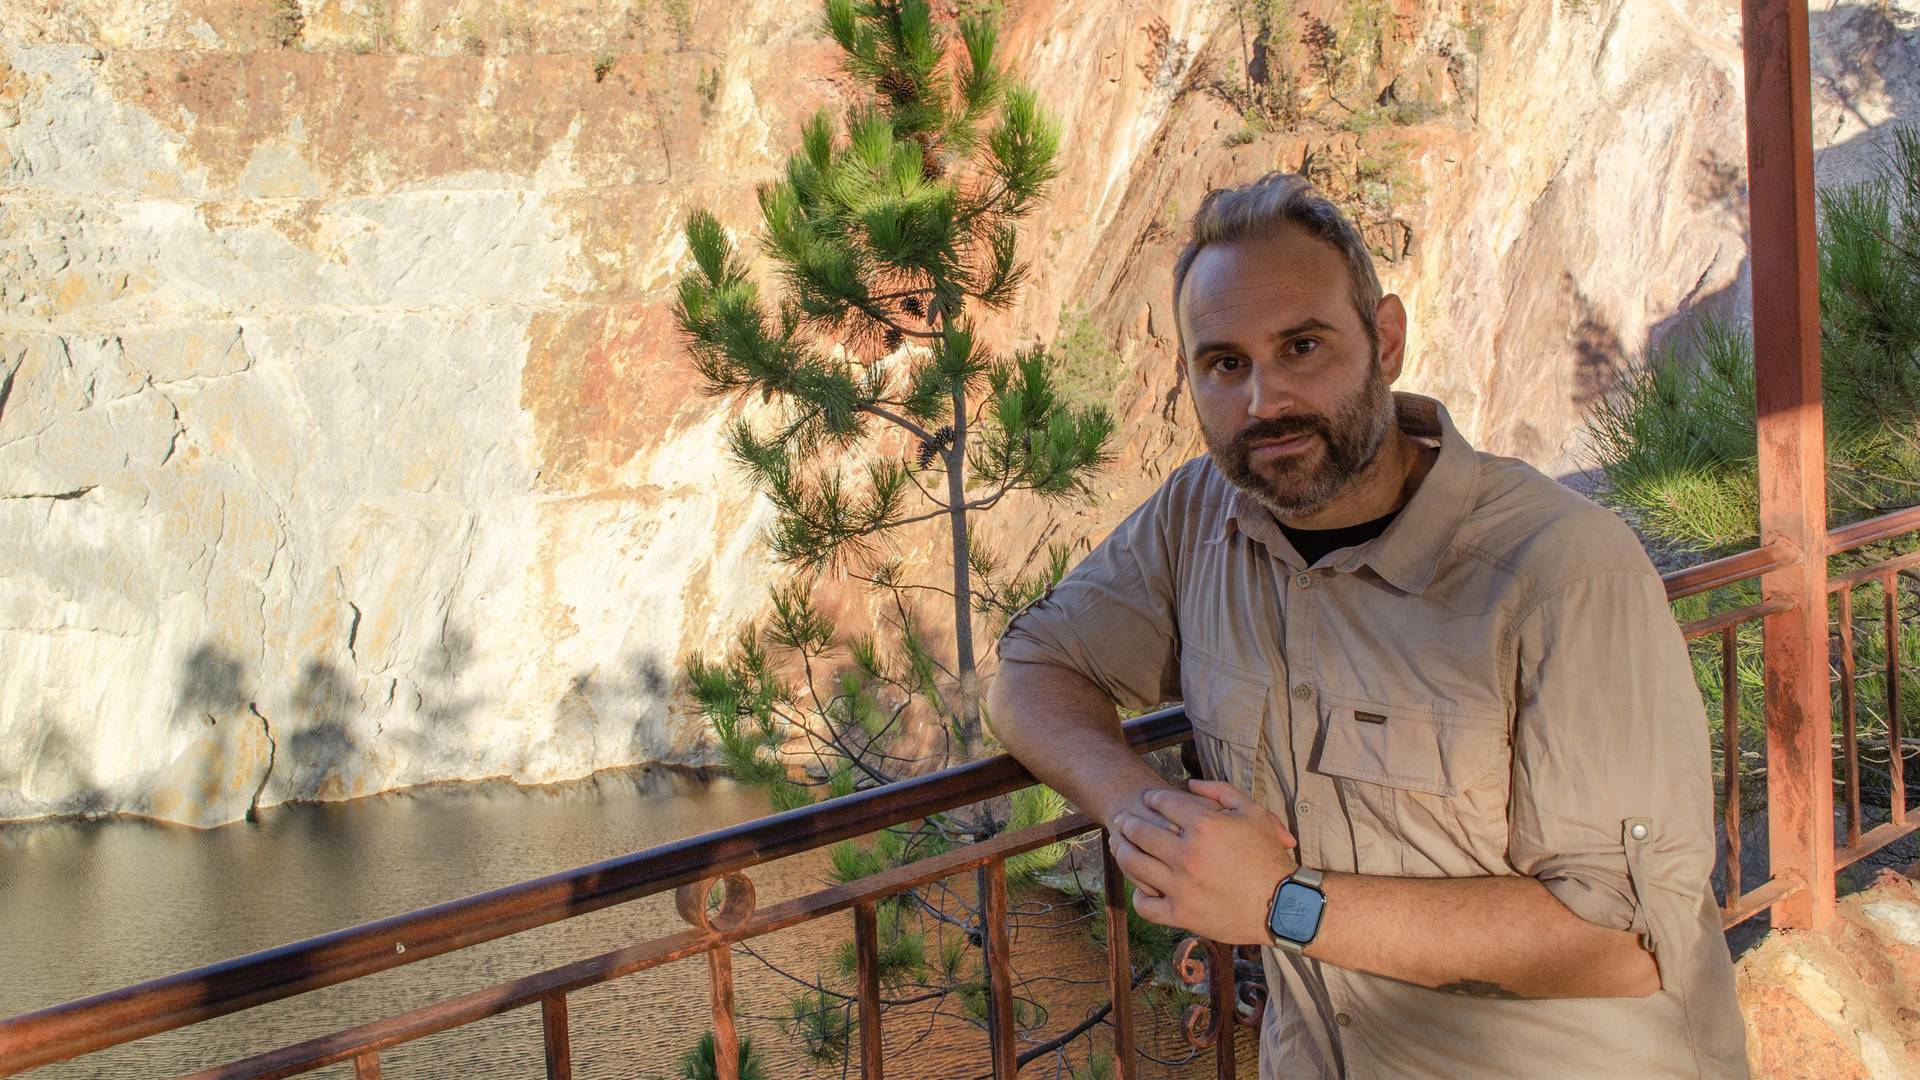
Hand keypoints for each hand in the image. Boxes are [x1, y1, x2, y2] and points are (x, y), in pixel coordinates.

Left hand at [1107, 780, 1298, 944]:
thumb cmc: (1268, 856)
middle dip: (1128, 821)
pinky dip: (1139, 894)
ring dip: (1123, 851)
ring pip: (1135, 864)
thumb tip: (1189, 783)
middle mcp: (1187, 855)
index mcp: (1204, 826)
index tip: (1147, 799)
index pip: (1163, 803)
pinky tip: (1142, 886)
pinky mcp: (1181, 915)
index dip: (1152, 798)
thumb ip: (1220, 791)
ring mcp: (1181, 886)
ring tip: (1122, 846)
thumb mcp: (1252, 812)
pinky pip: (1144, 905)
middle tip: (1123, 820)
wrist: (1282, 905)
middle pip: (1141, 831)